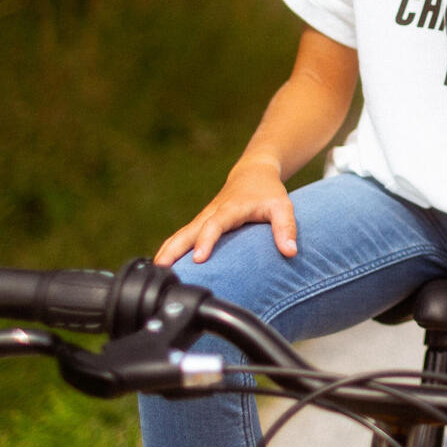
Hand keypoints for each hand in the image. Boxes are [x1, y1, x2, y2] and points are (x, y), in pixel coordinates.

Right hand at [154, 160, 297, 264]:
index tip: (199, 258)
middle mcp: (211, 214)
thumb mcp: (282, 206)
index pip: (214, 225)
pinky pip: (183, 238)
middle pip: (188, 232)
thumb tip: (290, 252)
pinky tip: (164, 266)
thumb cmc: (268, 192)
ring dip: (168, 251)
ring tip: (156, 271)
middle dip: (174, 249)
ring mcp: (203, 219)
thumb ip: (287, 227)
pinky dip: (172, 250)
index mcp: (229, 209)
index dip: (206, 241)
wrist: (253, 174)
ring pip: (181, 235)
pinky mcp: (200, 224)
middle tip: (161, 268)